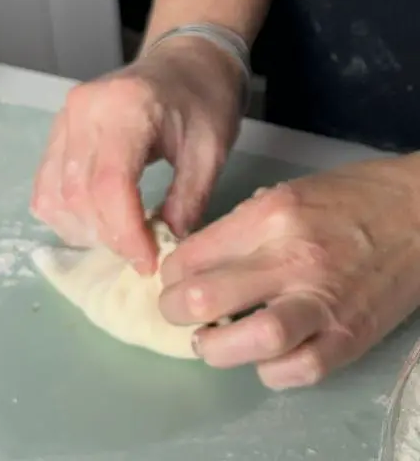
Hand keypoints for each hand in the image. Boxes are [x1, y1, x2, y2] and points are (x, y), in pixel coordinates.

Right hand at [30, 37, 241, 272]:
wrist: (185, 62)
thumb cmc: (205, 101)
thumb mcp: (210, 152)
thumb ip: (188, 201)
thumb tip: (165, 245)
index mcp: (124, 109)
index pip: (109, 186)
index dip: (126, 234)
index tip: (149, 262)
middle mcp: (81, 112)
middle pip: (77, 196)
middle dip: (109, 238)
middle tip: (142, 255)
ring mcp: (63, 121)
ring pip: (54, 197)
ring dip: (86, 231)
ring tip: (122, 240)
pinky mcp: (58, 134)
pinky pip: (47, 187)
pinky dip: (67, 216)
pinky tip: (99, 224)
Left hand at [160, 155, 419, 388]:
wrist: (419, 211)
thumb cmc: (348, 197)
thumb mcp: (285, 193)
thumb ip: (241, 228)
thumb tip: (199, 262)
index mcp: (271, 215)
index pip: (193, 255)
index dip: (170, 273)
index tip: (172, 279)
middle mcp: (293, 257)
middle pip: (206, 297)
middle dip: (174, 310)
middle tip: (176, 311)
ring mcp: (324, 299)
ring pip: (251, 340)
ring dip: (215, 349)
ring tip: (209, 341)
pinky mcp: (352, 335)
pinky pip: (298, 369)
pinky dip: (268, 371)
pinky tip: (262, 358)